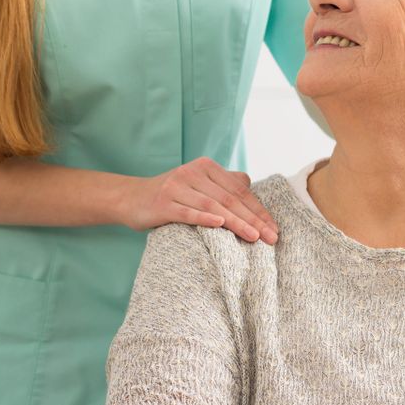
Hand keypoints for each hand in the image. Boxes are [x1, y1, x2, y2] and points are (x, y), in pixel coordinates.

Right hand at [127, 158, 278, 243]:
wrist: (131, 198)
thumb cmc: (171, 195)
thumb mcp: (197, 184)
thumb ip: (221, 183)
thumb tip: (247, 183)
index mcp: (206, 167)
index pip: (239, 190)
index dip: (258, 210)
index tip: (274, 229)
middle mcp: (192, 172)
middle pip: (229, 198)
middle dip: (253, 219)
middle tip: (271, 238)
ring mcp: (176, 186)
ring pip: (213, 206)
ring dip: (236, 222)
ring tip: (254, 237)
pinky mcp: (163, 203)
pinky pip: (188, 212)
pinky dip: (205, 219)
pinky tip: (220, 226)